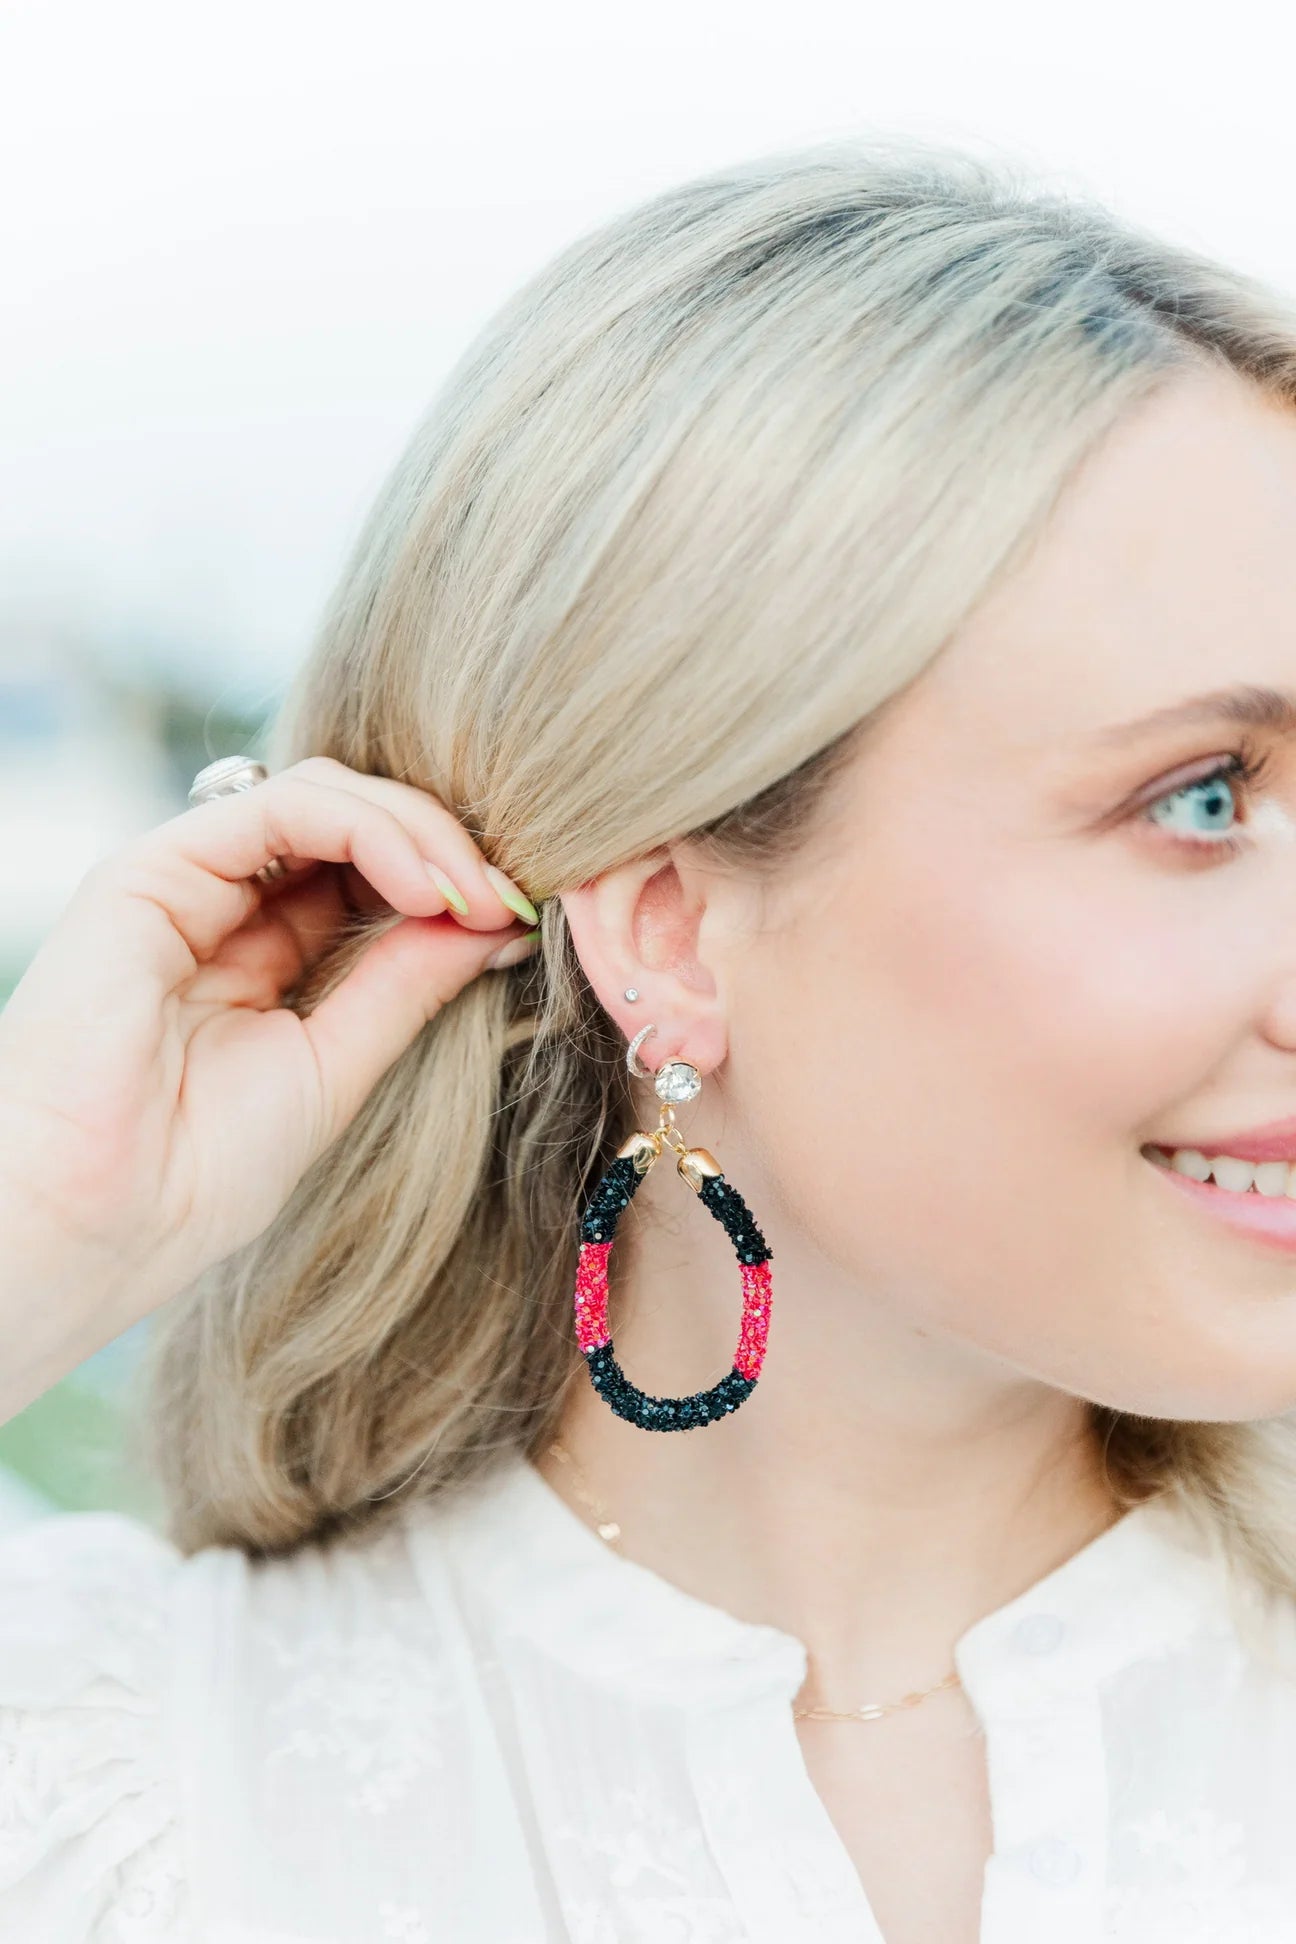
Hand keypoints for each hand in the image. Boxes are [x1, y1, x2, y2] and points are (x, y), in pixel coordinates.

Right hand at [0, 756, 539, 1412]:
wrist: (99, 1219)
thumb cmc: (200, 1172)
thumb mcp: (339, 1063)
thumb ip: (409, 982)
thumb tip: (501, 918)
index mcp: (259, 957)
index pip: (368, 876)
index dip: (449, 882)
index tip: (523, 919)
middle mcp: (221, 907)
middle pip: (354, 825)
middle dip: (446, 848)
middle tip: (514, 896)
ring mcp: (187, 880)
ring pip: (326, 797)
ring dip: (421, 833)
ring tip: (477, 893)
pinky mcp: (156, 865)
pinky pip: (283, 806)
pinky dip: (369, 828)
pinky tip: (423, 885)